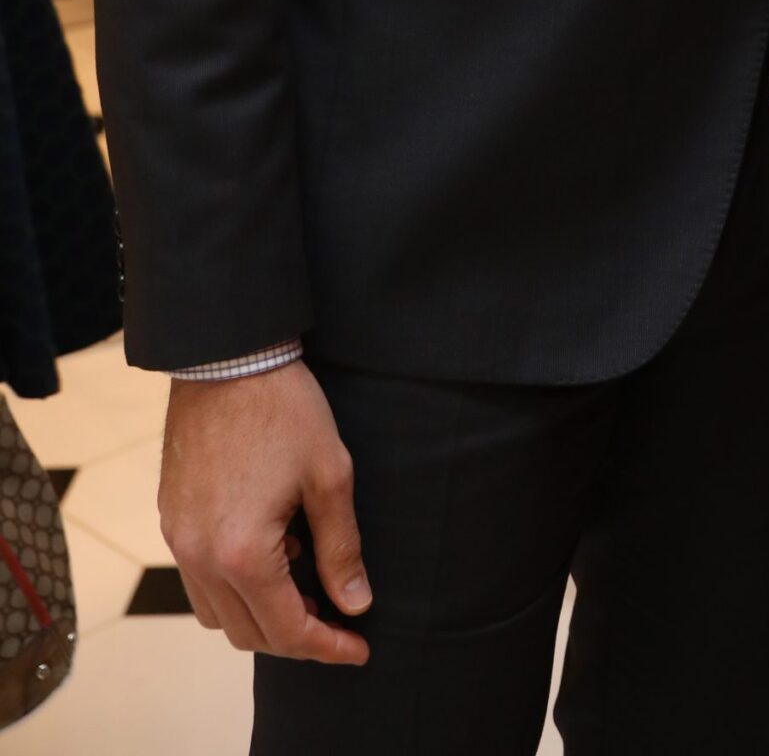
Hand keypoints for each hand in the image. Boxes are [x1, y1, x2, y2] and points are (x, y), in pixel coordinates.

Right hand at [160, 362, 370, 663]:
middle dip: (297, 636)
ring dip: (261, 614)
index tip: (360, 648)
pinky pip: (199, 581)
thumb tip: (355, 603)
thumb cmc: (284, 408)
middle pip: (249, 633)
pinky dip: (234, 586)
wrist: (226, 358)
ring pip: (218, 614)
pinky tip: (271, 548)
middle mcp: (200, 558)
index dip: (328, 645)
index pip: (287, 629)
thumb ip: (342, 548)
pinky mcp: (171, 520)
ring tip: (304, 578)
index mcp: (242, 553)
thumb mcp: (329, 475)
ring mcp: (179, 541)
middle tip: (338, 618)